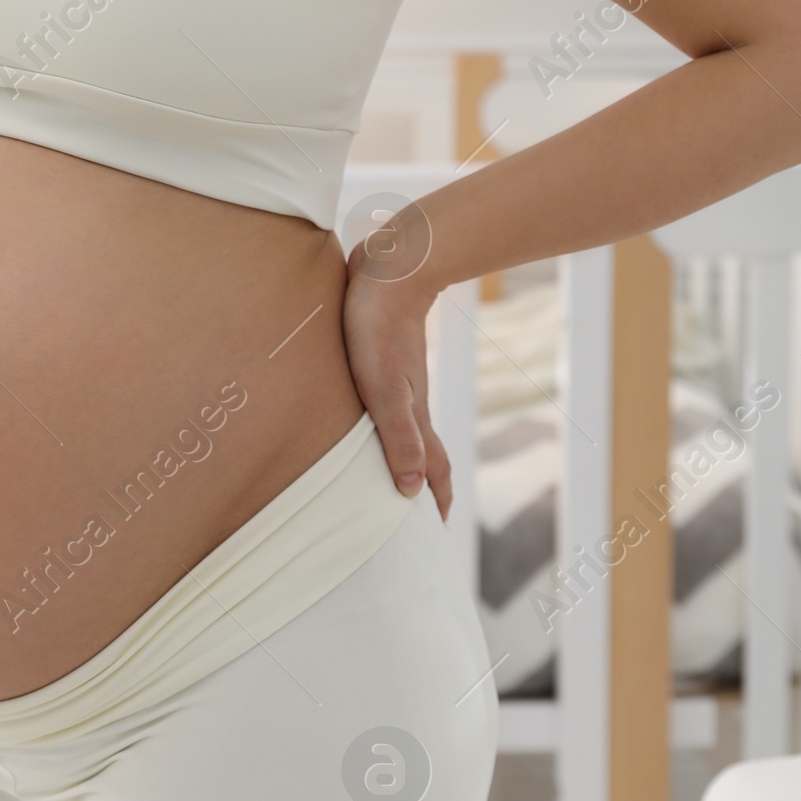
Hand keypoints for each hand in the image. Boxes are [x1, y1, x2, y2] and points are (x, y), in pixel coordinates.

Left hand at [341, 257, 452, 520]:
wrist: (390, 269)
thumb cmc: (379, 329)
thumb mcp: (385, 389)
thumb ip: (399, 437)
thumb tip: (412, 491)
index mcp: (414, 414)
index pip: (432, 467)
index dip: (434, 498)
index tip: (435, 530)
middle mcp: (410, 400)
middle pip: (421, 450)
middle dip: (422, 482)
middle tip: (413, 510)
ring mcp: (397, 377)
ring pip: (403, 424)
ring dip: (401, 451)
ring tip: (388, 471)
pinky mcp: (380, 355)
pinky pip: (385, 400)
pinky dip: (382, 420)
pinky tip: (364, 415)